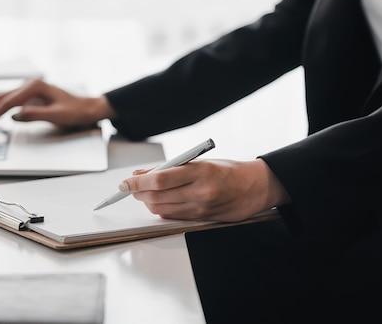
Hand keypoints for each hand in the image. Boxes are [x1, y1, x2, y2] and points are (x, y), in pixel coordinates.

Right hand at [0, 78, 116, 130]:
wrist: (87, 108)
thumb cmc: (75, 111)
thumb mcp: (57, 115)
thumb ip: (35, 115)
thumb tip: (14, 116)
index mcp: (35, 87)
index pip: (8, 102)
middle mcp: (29, 85)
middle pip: (0, 97)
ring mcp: (29, 89)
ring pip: (2, 98)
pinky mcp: (29, 96)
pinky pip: (8, 101)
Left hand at [120, 158, 289, 221]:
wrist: (256, 187)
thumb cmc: (228, 170)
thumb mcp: (199, 161)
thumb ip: (170, 168)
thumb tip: (141, 174)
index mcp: (200, 171)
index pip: (160, 179)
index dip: (138, 182)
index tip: (124, 181)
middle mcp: (200, 192)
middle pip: (157, 197)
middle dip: (138, 192)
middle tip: (130, 187)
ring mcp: (202, 208)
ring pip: (162, 209)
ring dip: (147, 202)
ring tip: (142, 193)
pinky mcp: (203, 219)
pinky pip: (173, 217)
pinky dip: (160, 210)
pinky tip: (158, 202)